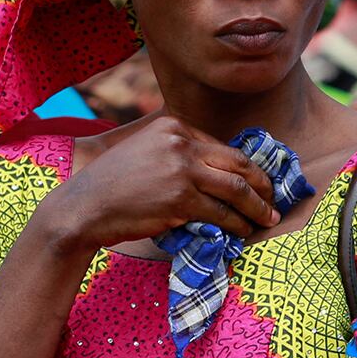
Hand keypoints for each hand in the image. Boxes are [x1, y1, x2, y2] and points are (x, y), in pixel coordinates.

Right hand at [31, 116, 279, 254]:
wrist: (83, 207)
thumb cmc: (112, 185)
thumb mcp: (145, 152)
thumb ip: (177, 153)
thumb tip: (217, 173)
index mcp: (173, 125)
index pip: (222, 146)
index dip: (246, 167)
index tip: (258, 182)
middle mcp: (180, 142)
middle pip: (237, 163)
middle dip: (262, 184)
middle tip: (274, 200)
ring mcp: (181, 170)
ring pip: (236, 189)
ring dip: (257, 208)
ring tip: (267, 219)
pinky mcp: (180, 199)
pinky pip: (221, 213)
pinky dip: (237, 224)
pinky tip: (243, 232)